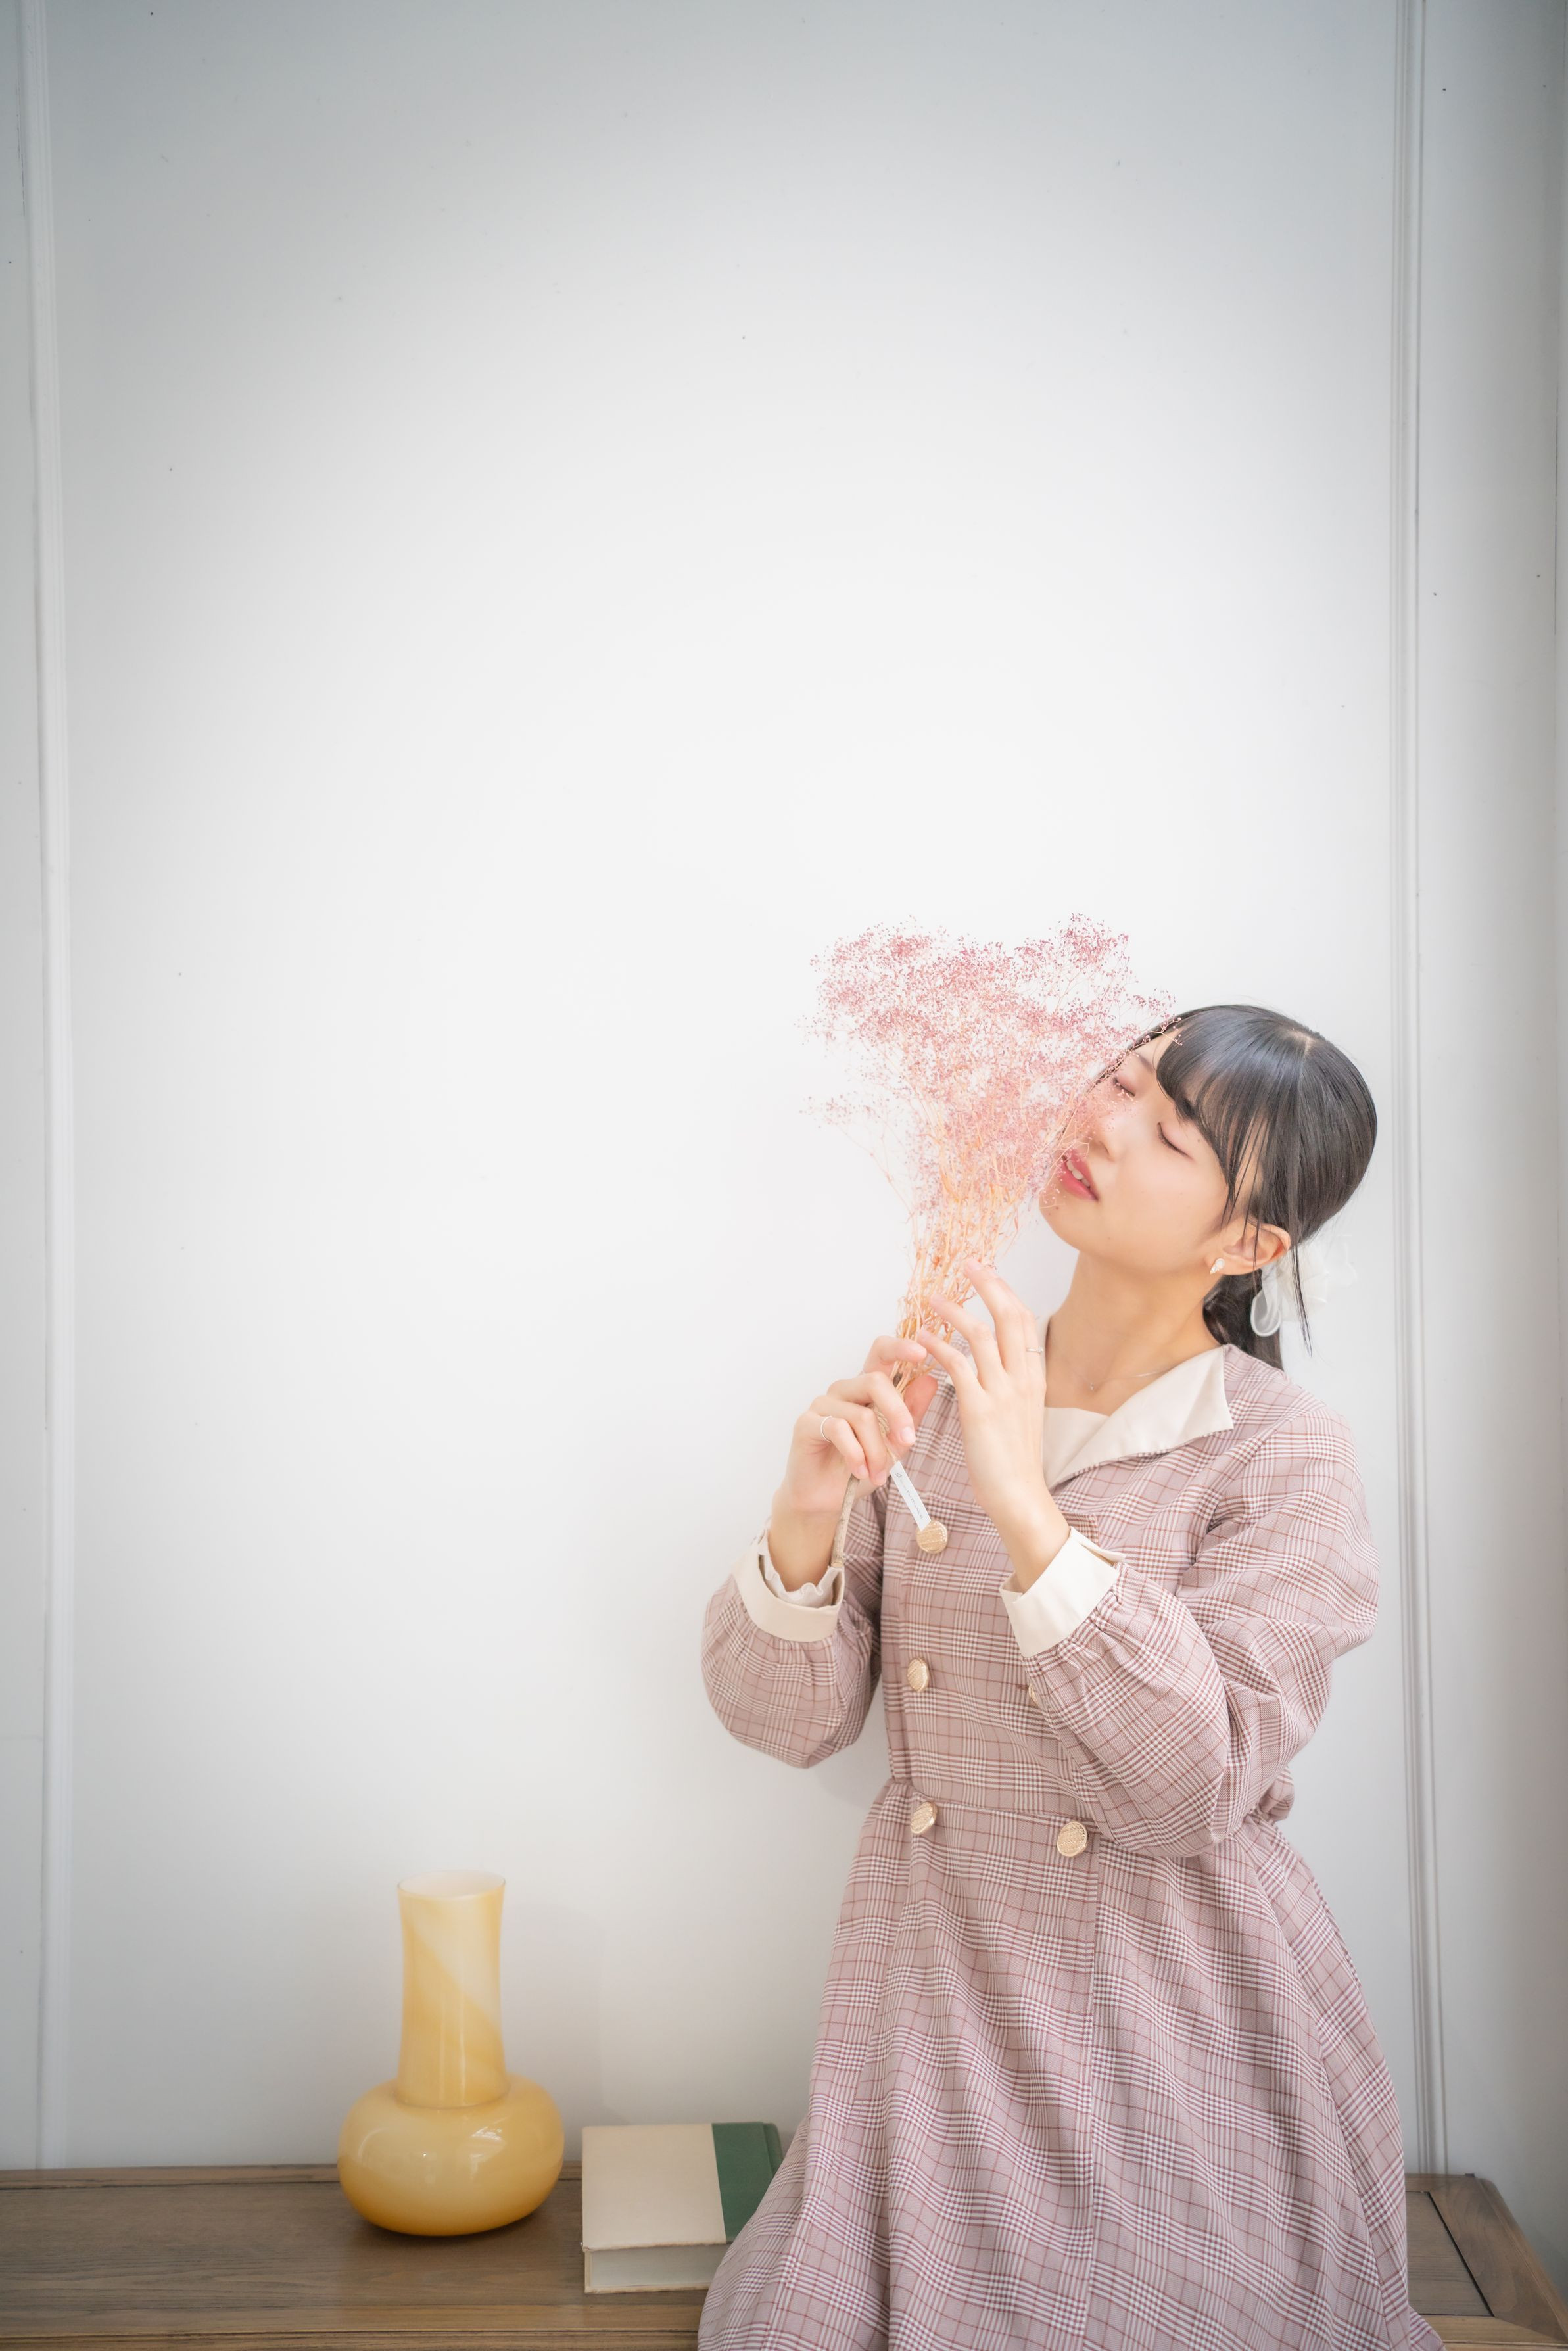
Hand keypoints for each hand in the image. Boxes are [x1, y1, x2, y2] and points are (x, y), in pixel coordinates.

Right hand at [777, 1332, 939, 1521]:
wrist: (827, 1501)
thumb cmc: (860, 1468)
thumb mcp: (895, 1443)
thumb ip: (911, 1413)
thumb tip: (931, 1381)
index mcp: (865, 1389)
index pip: (880, 1353)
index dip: (899, 1347)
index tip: (921, 1352)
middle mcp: (844, 1390)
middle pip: (875, 1381)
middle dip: (898, 1413)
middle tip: (909, 1442)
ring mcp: (823, 1404)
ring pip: (862, 1415)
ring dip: (877, 1450)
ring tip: (878, 1473)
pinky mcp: (807, 1423)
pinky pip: (839, 1430)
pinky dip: (856, 1454)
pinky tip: (859, 1471)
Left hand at [916, 1258, 1063, 1558]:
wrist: (1019, 1497)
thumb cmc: (1015, 1461)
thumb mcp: (1024, 1414)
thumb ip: (1015, 1385)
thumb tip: (1003, 1363)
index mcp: (1035, 1378)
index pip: (1025, 1321)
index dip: (1006, 1292)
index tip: (988, 1273)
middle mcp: (1024, 1379)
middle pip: (1010, 1316)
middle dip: (988, 1285)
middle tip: (967, 1265)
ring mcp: (1004, 1393)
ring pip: (982, 1335)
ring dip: (955, 1312)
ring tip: (933, 1300)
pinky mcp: (980, 1410)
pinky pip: (958, 1366)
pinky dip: (938, 1347)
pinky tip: (922, 1340)